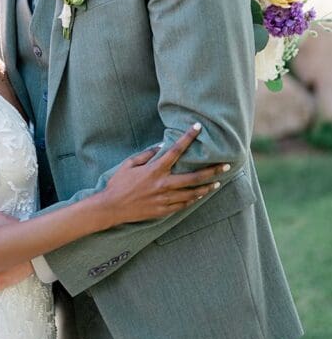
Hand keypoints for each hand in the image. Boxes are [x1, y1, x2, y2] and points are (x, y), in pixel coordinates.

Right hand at [94, 124, 231, 226]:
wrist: (111, 207)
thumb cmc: (119, 184)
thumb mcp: (129, 164)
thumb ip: (147, 154)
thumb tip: (162, 145)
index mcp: (154, 170)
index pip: (176, 151)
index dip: (187, 138)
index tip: (197, 127)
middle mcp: (163, 184)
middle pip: (194, 177)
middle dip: (211, 171)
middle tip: (225, 166)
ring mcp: (165, 199)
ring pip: (192, 193)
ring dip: (206, 187)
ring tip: (217, 182)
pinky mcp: (164, 211)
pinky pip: (183, 205)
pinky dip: (193, 199)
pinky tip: (200, 195)